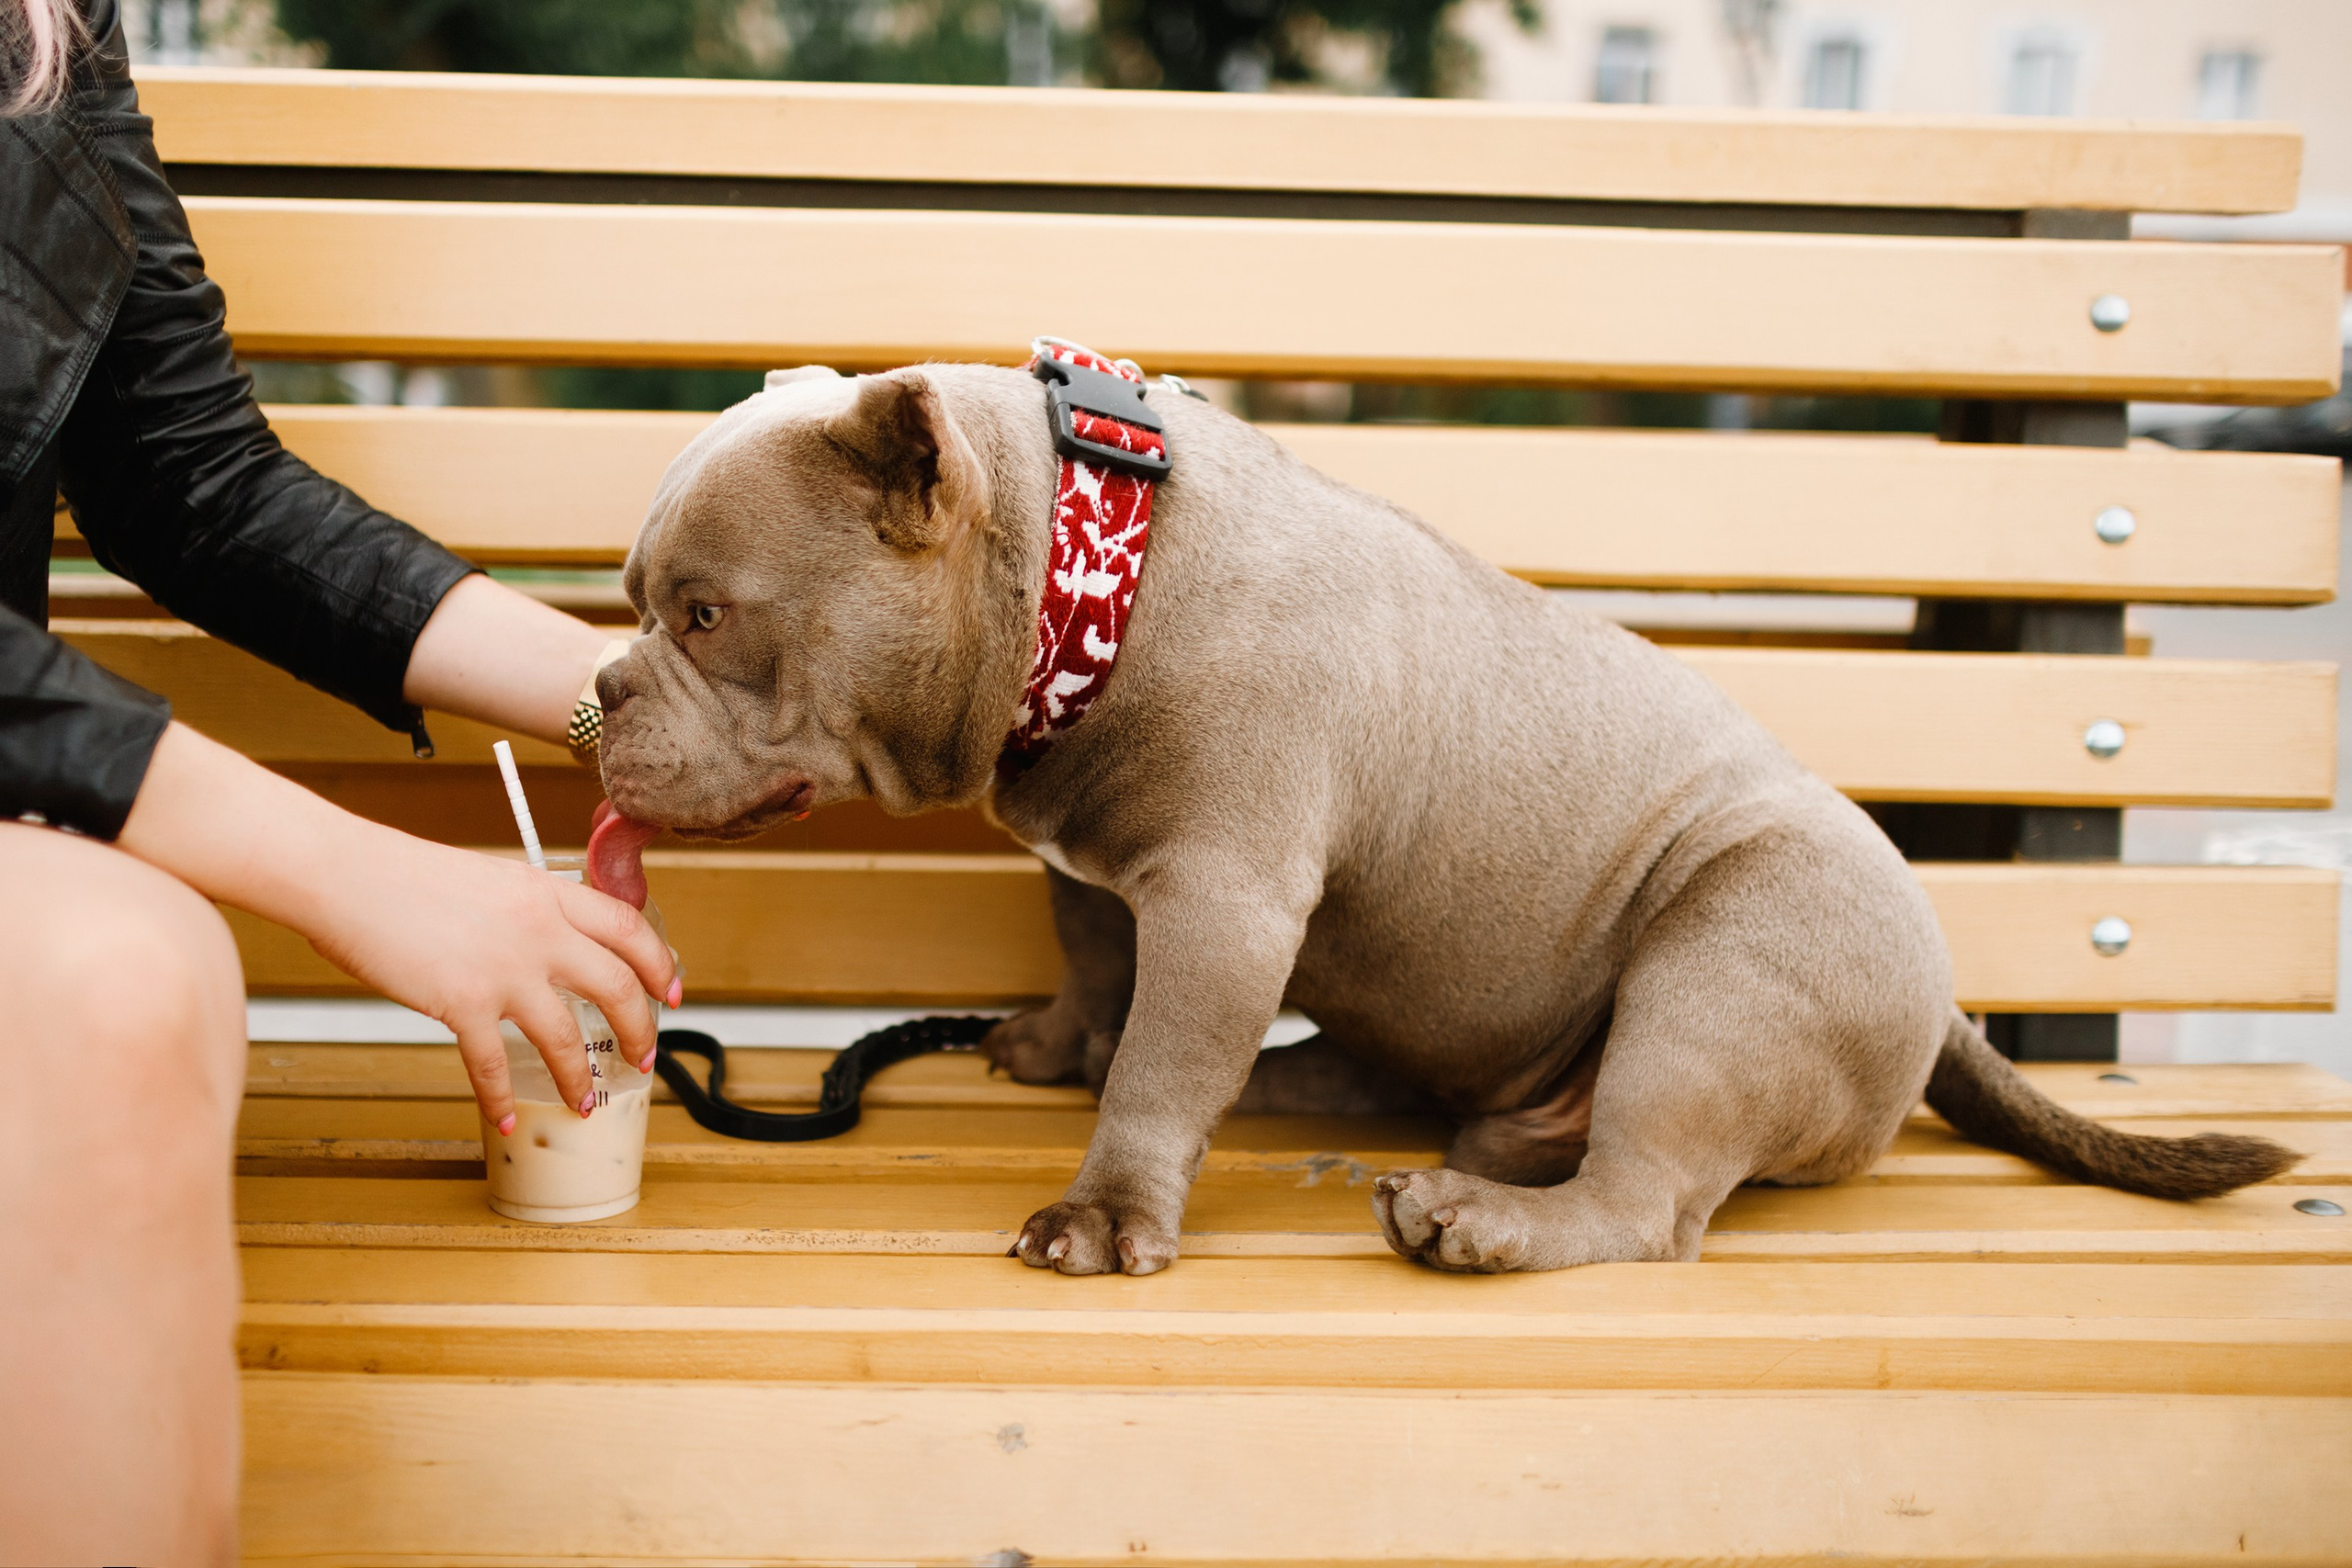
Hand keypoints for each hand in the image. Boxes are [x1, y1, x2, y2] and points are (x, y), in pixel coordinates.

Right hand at [116, 724, 678, 1129]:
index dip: (660, 963)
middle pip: (618, 986)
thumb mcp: (492, 881)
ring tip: (584, 1102)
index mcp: (548, 892)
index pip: (629, 927)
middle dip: (640, 1029)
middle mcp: (539, 930)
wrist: (346, 875)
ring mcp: (504, 969)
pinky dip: (501, 1100)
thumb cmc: (403, 876)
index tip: (673, 991)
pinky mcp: (462, 1003)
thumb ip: (530, 912)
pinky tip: (507, 1121)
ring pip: (568, 1037)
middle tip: (644, 1057)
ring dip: (579, 1077)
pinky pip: (493, 1066)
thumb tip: (551, 946)